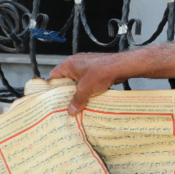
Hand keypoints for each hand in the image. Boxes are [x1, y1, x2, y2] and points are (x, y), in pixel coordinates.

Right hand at [49, 41, 174, 115]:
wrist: (121, 66)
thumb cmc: (103, 71)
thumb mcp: (86, 89)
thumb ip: (77, 100)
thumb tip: (71, 110)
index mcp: (69, 64)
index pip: (54, 76)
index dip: (53, 87)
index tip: (53, 99)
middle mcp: (76, 63)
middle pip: (66, 80)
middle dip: (67, 92)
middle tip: (66, 104)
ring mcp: (86, 66)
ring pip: (77, 82)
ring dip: (78, 92)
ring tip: (78, 103)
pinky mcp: (95, 70)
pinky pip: (87, 81)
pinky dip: (87, 89)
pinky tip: (89, 98)